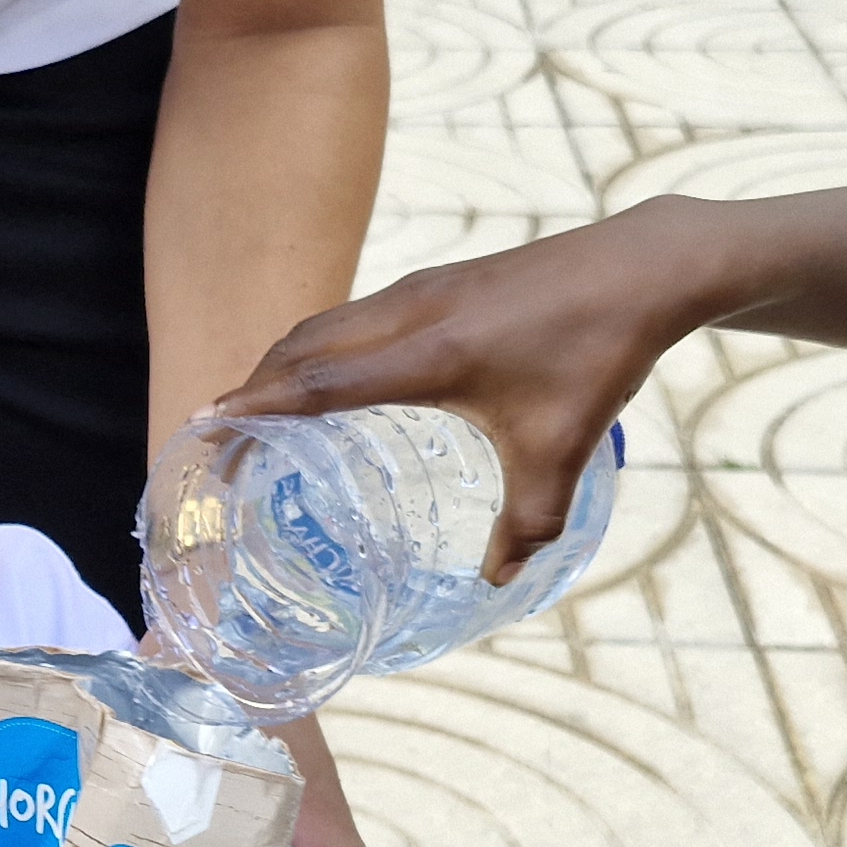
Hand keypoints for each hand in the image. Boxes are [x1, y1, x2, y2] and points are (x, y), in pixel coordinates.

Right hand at [220, 215, 712, 585]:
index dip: (257, 404)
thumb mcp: (564, 451)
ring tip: (256, 408)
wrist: (640, 267)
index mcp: (428, 355)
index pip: (318, 381)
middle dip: (252, 387)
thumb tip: (500, 580)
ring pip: (325, 324)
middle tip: (219, 437)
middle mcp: (410, 314)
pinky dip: (320, 346)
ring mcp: (421, 291)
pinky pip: (353, 315)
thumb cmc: (597, 354)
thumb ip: (529, 522)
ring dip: (282, 363)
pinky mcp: (437, 283)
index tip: (207, 424)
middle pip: (302, 346)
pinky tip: (329, 377)